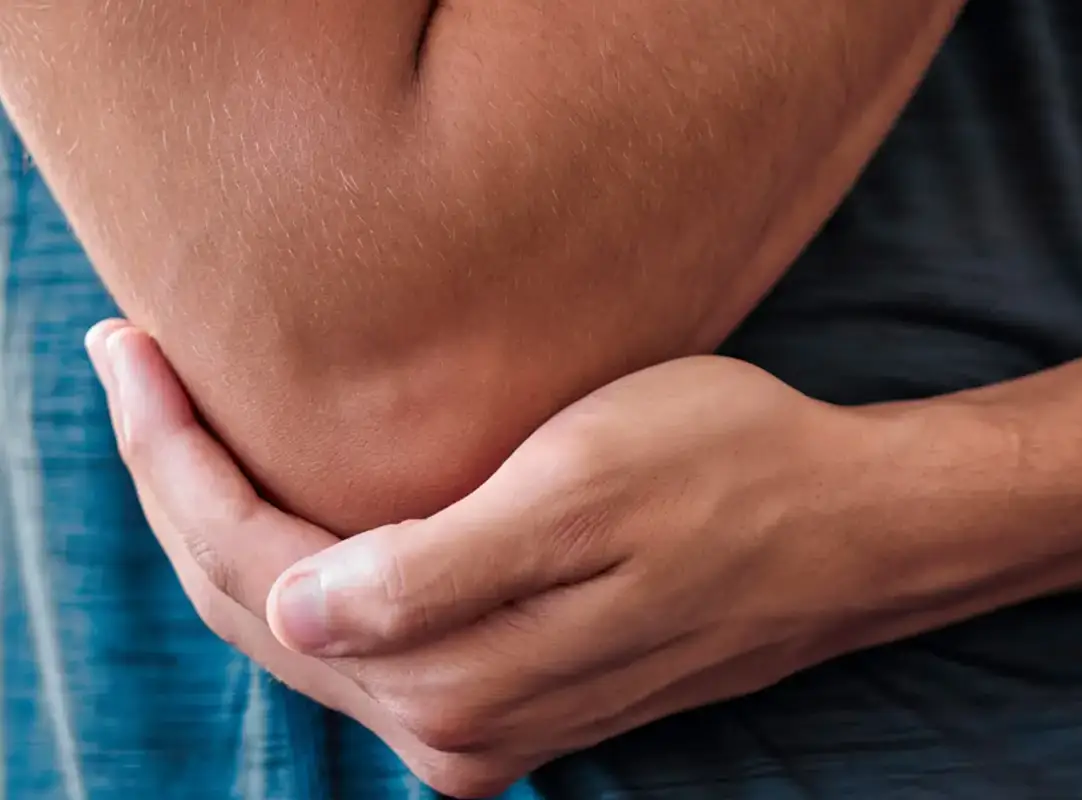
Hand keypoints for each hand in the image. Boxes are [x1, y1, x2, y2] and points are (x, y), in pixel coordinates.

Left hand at [84, 319, 996, 797]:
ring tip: (190, 425)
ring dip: (234, 534)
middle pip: (263, 614)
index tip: (135, 351)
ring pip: (310, 633)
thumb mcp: (588, 493)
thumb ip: (437, 573)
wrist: (849, 533)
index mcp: (457, 677)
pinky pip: (371, 642)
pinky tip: (297, 508)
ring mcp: (490, 722)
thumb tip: (305, 610)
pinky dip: (311, 574)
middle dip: (182, 493)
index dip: (177, 464)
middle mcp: (459, 726)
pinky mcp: (523, 699)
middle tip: (138, 369)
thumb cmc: (732, 478)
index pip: (258, 575)